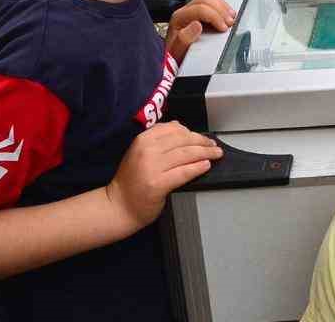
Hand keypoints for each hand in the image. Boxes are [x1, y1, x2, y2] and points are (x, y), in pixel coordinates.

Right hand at [106, 122, 221, 228]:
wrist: (118, 206)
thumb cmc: (132, 181)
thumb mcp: (140, 152)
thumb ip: (158, 139)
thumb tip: (181, 127)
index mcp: (143, 140)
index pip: (174, 129)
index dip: (193, 132)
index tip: (203, 138)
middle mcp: (147, 150)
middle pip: (183, 140)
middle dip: (203, 142)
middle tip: (214, 146)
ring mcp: (152, 167)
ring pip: (186, 154)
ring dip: (206, 153)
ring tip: (216, 154)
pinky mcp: (158, 184)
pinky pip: (183, 172)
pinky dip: (198, 168)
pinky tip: (206, 166)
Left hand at [165, 0, 236, 62]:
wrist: (175, 58)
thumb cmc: (176, 56)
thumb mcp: (179, 52)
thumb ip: (184, 39)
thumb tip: (196, 26)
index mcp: (179, 19)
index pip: (200, 9)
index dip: (215, 17)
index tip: (223, 28)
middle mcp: (184, 12)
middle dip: (220, 10)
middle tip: (229, 23)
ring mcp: (192, 10)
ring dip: (223, 7)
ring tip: (230, 19)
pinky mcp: (199, 12)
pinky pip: (212, 1)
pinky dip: (223, 6)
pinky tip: (227, 15)